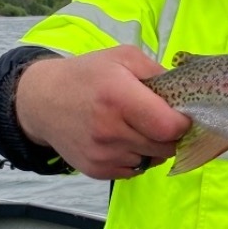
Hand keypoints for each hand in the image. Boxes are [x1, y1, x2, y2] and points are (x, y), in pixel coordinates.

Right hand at [15, 45, 189, 178]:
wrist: (41, 101)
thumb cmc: (87, 75)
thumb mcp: (123, 58)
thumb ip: (158, 72)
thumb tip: (185, 94)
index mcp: (118, 97)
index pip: (170, 127)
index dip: (182, 122)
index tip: (178, 113)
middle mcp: (109, 130)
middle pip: (165, 146)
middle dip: (170, 135)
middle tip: (159, 119)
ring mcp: (102, 154)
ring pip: (152, 160)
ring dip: (153, 147)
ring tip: (137, 127)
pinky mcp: (97, 170)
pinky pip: (135, 170)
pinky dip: (137, 157)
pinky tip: (124, 139)